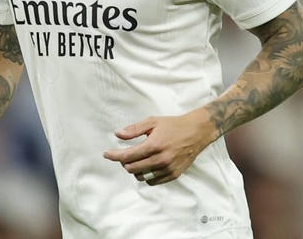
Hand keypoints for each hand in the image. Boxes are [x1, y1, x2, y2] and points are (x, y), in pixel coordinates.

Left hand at [102, 110, 217, 184]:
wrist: (196, 132)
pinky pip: (153, 181)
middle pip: (132, 168)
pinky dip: (146, 175)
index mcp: (154, 145)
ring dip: (135, 170)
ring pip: (142, 177)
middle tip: (124, 155)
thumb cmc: (172, 125)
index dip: (114, 156)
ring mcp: (168, 169)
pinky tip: (147, 166)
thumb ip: (134, 130)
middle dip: (124, 162)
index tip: (106, 154)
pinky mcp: (174, 175)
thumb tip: (117, 134)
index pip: (128, 156)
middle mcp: (161, 159)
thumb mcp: (152, 122)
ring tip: (136, 160)